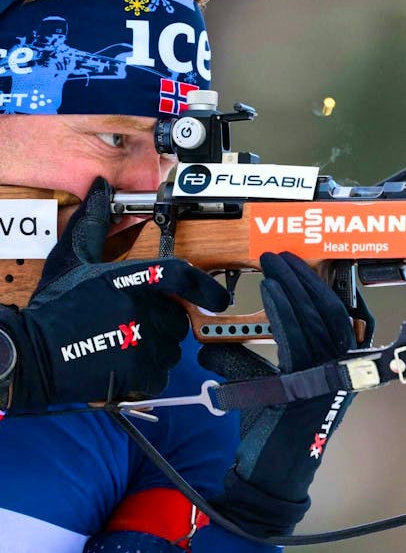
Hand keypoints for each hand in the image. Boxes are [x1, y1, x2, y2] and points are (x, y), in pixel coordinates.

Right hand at [0, 178, 228, 410]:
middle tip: (132, 324)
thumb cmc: (53, 307)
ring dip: (156, 348)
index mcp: (130, 279)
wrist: (30, 353)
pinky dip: (148, 374)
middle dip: (162, 321)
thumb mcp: (72, 258)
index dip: (206, 287)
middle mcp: (141, 309)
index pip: (182, 276)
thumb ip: (95, 224)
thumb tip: (102, 189)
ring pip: (171, 347)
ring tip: (123, 344)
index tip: (218, 298)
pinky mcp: (137, 373)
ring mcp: (142, 342)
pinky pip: (161, 374)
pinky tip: (124, 366)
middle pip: (177, 316)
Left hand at [199, 251, 374, 537]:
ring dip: (292, 289)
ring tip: (272, 268)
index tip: (293, 266)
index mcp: (335, 370)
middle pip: (327, 314)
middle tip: (278, 257)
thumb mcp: (257, 388)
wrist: (269, 478)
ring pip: (314, 323)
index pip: (333, 318)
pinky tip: (268, 294)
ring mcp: (328, 382)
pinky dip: (284, 313)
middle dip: (303, 281)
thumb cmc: (268, 434)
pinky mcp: (309, 389)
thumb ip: (240, 362)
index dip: (315, 288)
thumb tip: (206, 342)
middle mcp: (339, 374)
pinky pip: (298, 341)